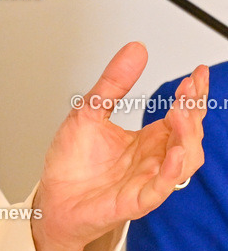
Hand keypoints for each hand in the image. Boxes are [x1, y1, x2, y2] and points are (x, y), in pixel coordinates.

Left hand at [31, 42, 206, 250]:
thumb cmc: (73, 162)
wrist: (53, 197)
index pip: (182, 115)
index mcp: (148, 139)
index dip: (193, 95)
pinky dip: (171, 172)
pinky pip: (161, 188)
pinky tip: (175, 153)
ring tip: (182, 113)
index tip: (197, 73)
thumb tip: (135, 50)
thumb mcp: (89, 111)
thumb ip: (113, 84)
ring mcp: (147, 180)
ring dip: (188, 137)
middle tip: (188, 89)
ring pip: (184, 162)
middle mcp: (153, 159)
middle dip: (193, 111)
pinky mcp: (135, 201)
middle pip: (190, 136)